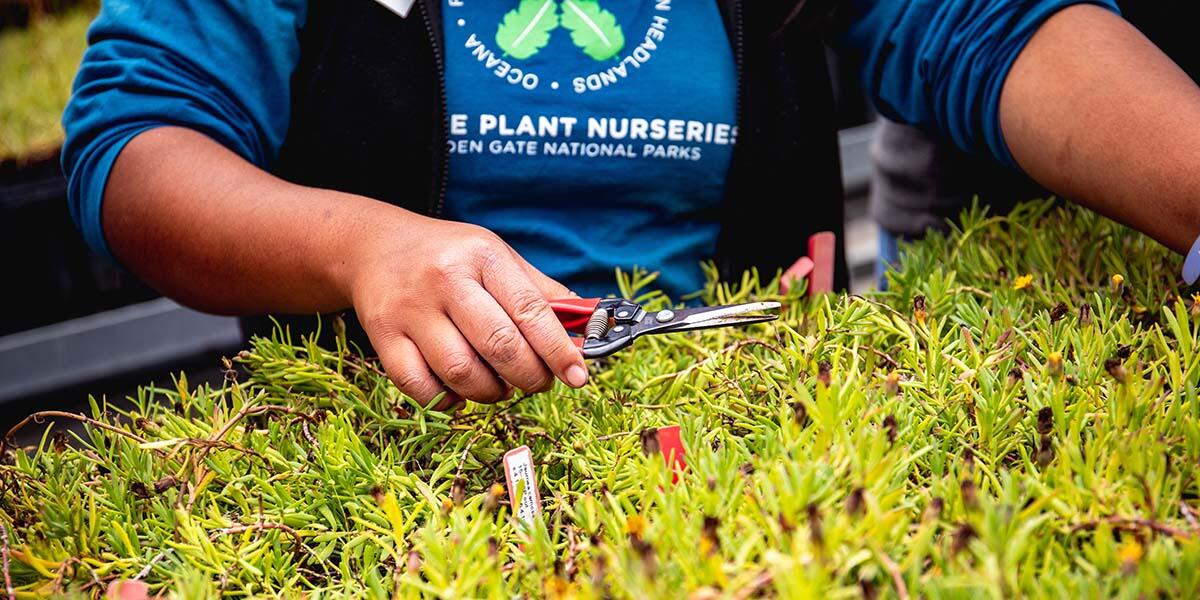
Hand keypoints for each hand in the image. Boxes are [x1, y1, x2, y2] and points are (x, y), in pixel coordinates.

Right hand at [349, 214, 588, 407]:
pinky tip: (460, 390)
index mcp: (482, 256)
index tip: (577, 376)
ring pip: (461, 372)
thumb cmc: (449, 257)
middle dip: (529, 376)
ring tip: (500, 385)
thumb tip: (585, 333)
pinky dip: (448, 399)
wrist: (374, 246)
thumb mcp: (498, 258)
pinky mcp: (383, 336)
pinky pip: (420, 386)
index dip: (559, 350)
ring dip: (491, 392)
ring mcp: (410, 309)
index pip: (530, 310)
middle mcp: (445, 280)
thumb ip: (541, 293)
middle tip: (537, 382)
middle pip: (500, 346)